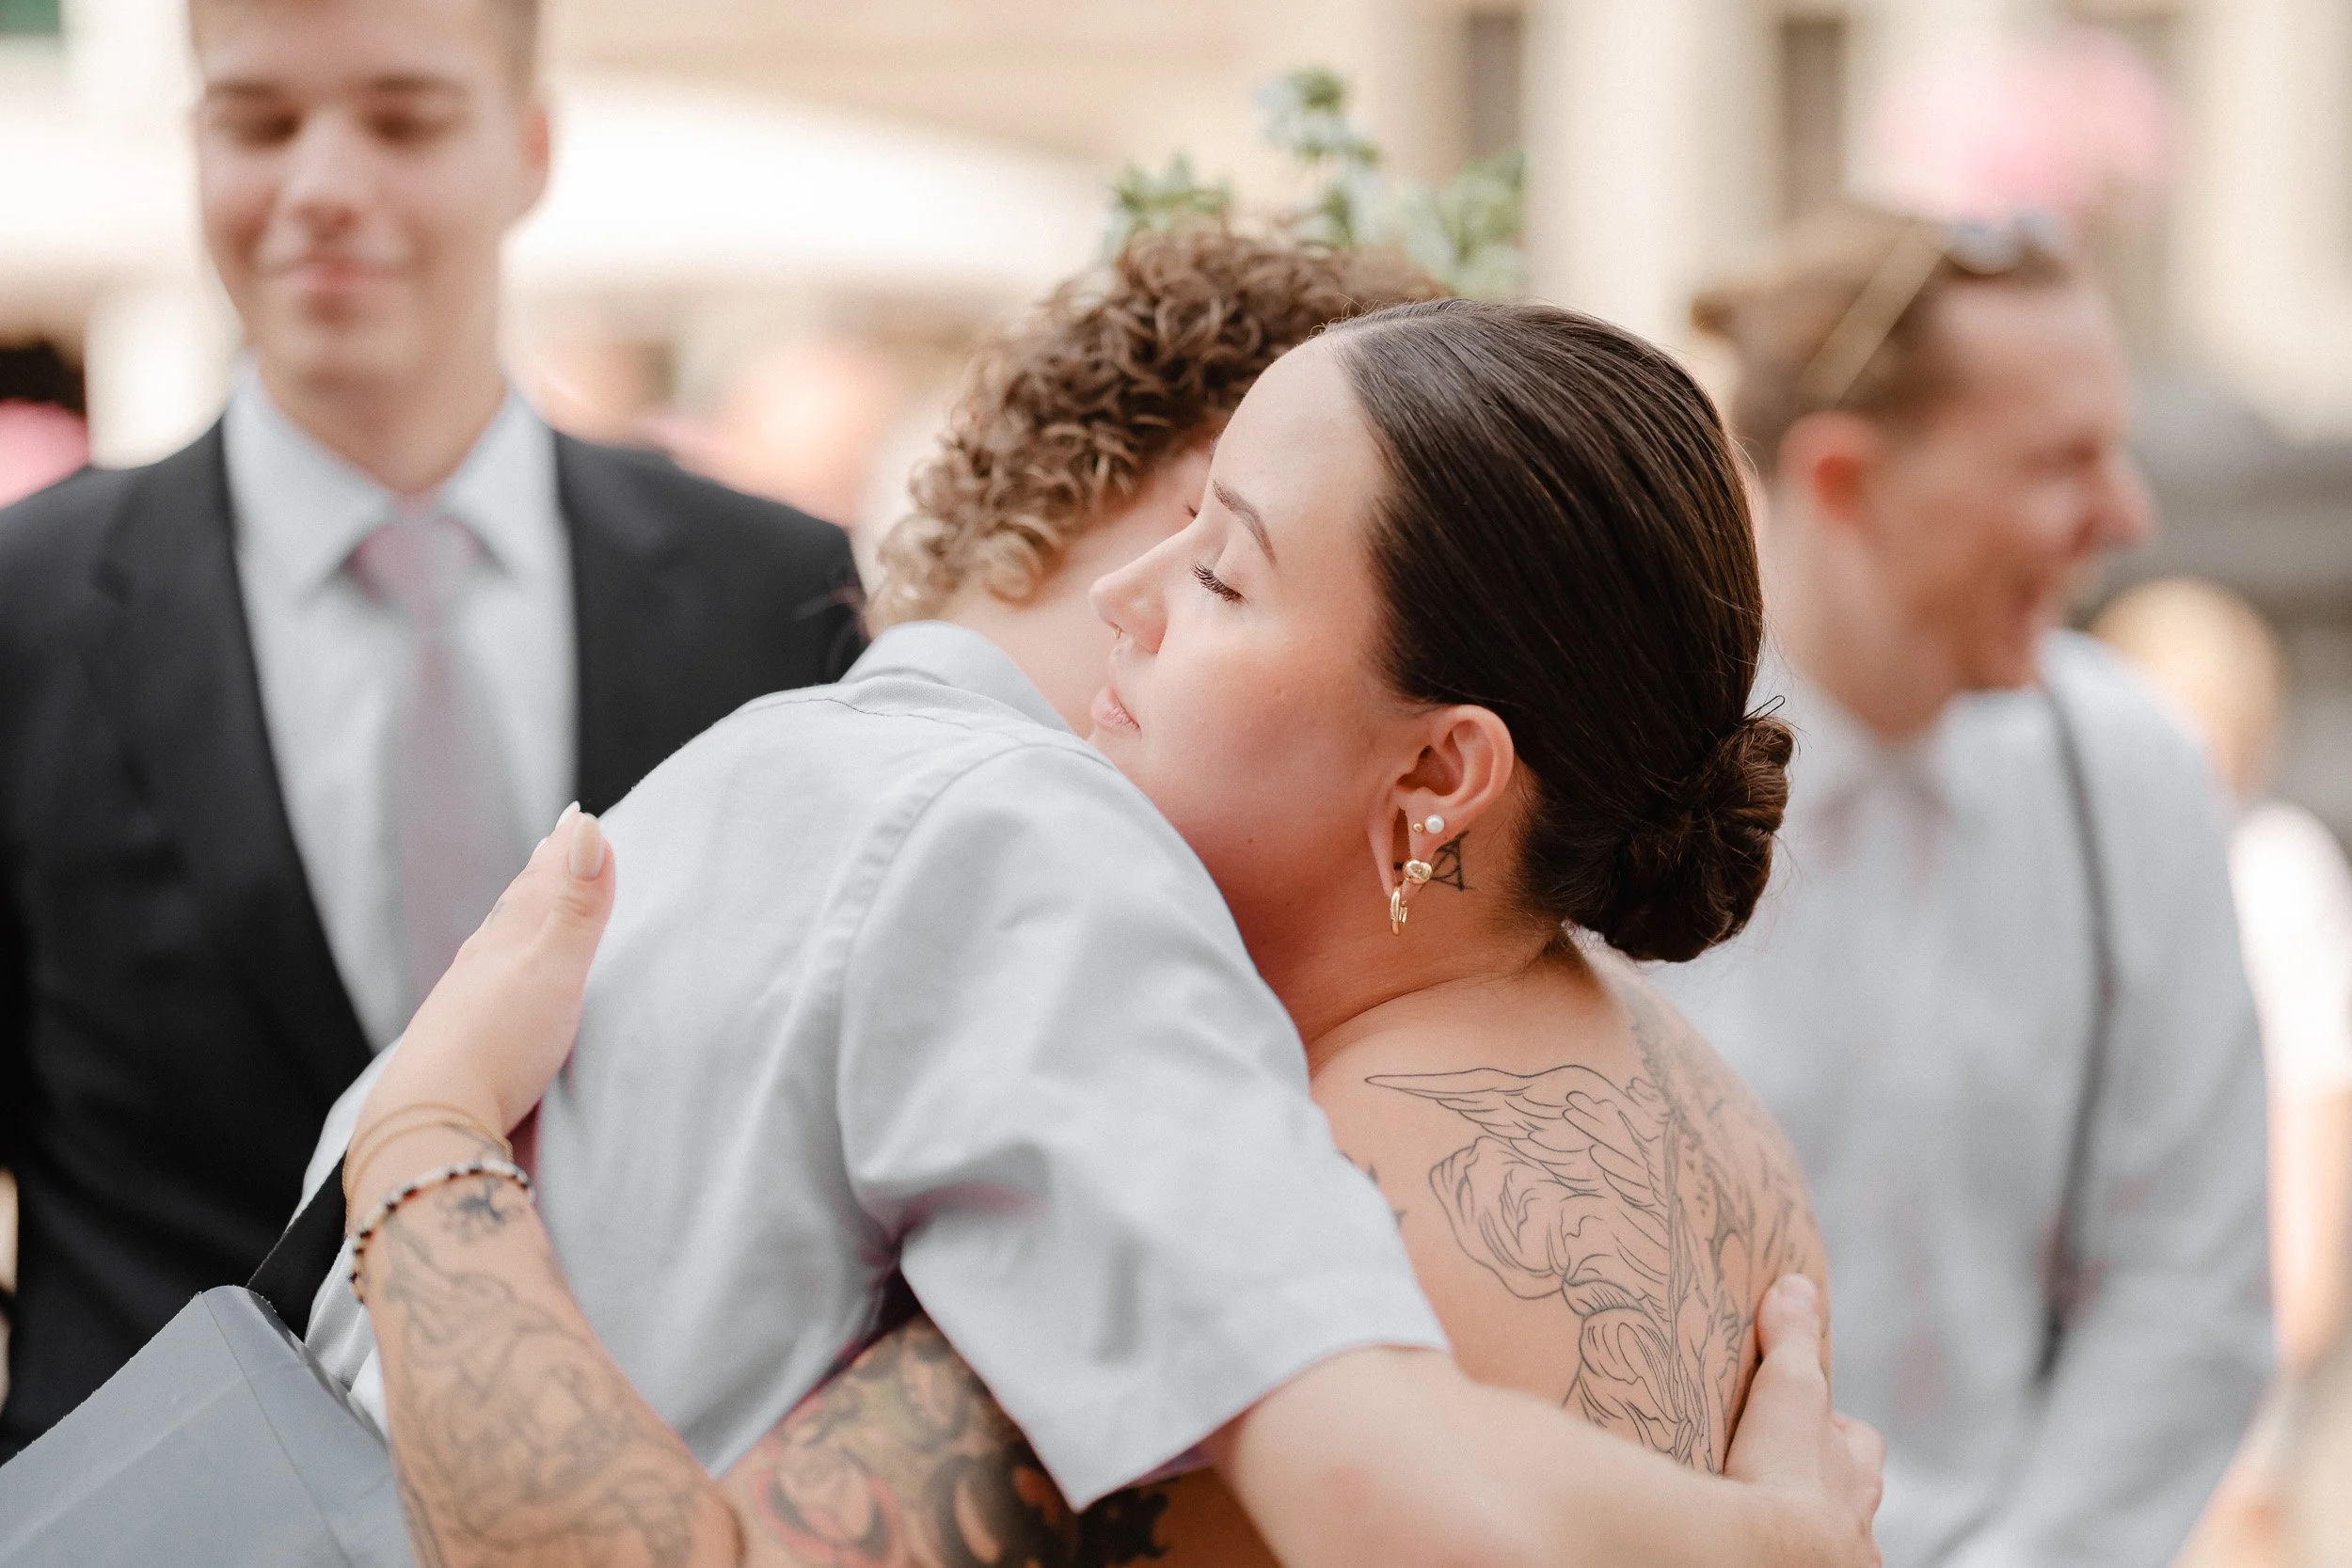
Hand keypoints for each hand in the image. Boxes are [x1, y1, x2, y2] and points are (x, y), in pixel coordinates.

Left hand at [348, 806, 616, 1207]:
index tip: (576, 818)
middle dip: (540, 878)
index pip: (539, 884)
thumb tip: (587, 826)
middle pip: (515, 909)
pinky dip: (501, 970)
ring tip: (527, 905)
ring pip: (496, 948)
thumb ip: (577, 905)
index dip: (561, 851)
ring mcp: (465, 1005)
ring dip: (517, 921)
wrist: (432, 1119)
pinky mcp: (460, 1045)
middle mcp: (480, 965)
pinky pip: (486, 989)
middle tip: (555, 846)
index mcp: (506, 942)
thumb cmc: (497, 1044)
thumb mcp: (554, 968)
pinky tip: (496, 984)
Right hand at [1726, 1275, 1883, 1567]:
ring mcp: (1838, 1564)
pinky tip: (1758, 1548)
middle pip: (1856, 1496)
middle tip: (1789, 1473)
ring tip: (1769, 1520)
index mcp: (1856, 1473)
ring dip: (1811, 1527)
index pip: (1862, 1444)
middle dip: (1830, 1483)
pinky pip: (1804, 1566)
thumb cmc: (1785, 1474)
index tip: (1809, 1422)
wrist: (1772, 1555)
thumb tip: (1796, 1283)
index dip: (1838, 1430)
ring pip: (1835, 1541)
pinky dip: (1788, 1554)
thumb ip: (1792, 1340)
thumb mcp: (1787, 1391)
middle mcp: (1858, 1524)